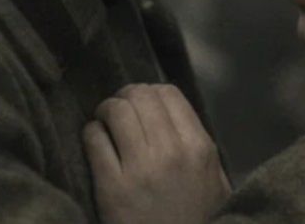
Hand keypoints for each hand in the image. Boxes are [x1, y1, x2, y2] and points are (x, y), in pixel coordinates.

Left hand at [84, 84, 230, 223]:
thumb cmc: (198, 220)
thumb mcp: (213, 180)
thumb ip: (195, 144)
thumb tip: (166, 109)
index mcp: (199, 148)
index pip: (168, 93)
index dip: (149, 92)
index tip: (140, 104)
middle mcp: (172, 152)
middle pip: (140, 96)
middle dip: (124, 98)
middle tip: (117, 110)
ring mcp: (141, 170)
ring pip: (116, 110)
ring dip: (106, 112)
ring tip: (104, 124)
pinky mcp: (112, 189)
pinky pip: (94, 139)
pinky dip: (91, 134)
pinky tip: (95, 143)